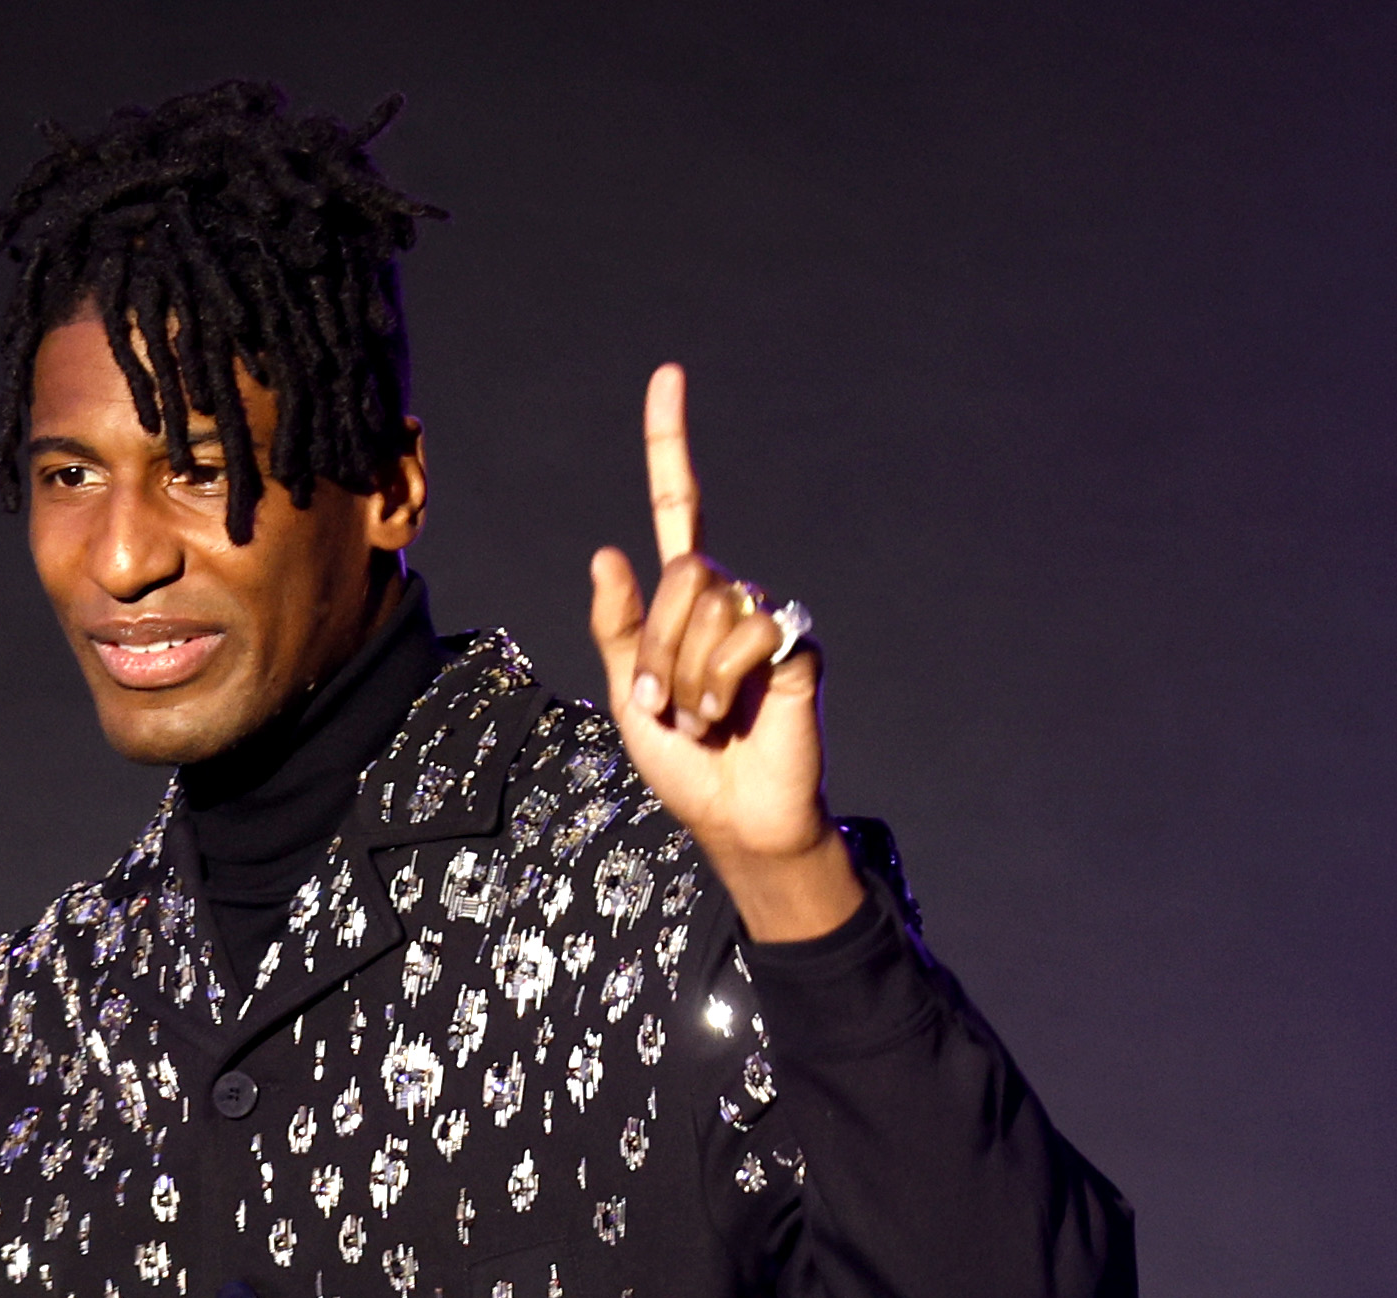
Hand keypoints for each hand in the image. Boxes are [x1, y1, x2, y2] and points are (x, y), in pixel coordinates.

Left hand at [586, 365, 862, 941]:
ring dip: (683, 677)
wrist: (732, 814)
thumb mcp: (623, 695)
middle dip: (654, 650)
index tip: (668, 376)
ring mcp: (765, 615)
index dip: (669, 443)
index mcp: (681, 599)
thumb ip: (616, 627)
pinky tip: (731, 716)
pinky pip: (746, 635)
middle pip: (681, 576)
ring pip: (709, 607)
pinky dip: (721, 685)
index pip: (679, 506)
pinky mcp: (796, 644)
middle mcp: (728, 593)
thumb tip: (606, 551)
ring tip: (699, 719)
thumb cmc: (681, 761)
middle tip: (659, 707)